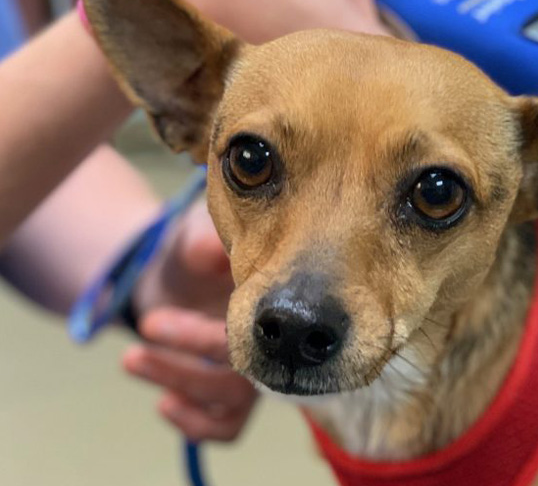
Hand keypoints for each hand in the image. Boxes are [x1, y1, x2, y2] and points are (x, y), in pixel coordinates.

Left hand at [128, 203, 256, 441]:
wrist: (176, 278)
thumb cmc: (196, 252)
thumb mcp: (195, 238)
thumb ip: (202, 244)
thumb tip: (213, 249)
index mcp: (281, 297)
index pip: (272, 315)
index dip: (237, 317)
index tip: (186, 300)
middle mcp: (279, 337)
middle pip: (253, 358)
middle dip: (195, 346)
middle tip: (150, 325)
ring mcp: (258, 370)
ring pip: (236, 396)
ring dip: (182, 379)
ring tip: (130, 358)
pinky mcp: (233, 396)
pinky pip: (228, 426)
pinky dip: (197, 423)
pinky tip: (164, 403)